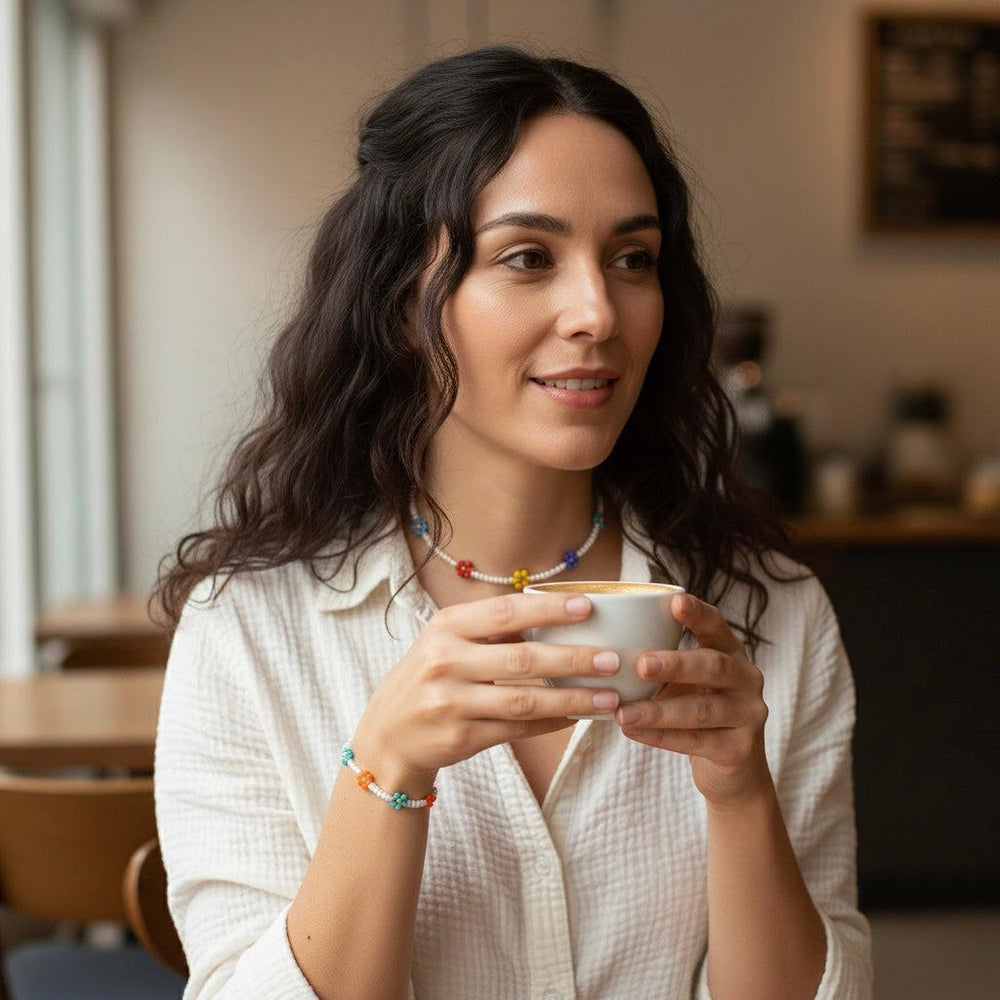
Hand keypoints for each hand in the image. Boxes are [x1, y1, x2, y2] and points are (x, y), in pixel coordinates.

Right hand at [358, 592, 623, 785]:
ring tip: (609, 697)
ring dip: (573, 698)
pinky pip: (517, 728)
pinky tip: (577, 717)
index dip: (549, 609)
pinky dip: (551, 722)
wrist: (387, 735)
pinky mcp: (461, 737)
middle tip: (612, 658)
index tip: (588, 607)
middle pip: (523, 658)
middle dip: (574, 658)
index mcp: (446, 627)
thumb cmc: (429, 677)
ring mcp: (452, 702)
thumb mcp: (446, 641)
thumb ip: (490, 629)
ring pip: (526, 699)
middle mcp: (446, 661)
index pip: (506, 612)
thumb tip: (556, 613)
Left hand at [614, 593, 772, 809]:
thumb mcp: (684, 680)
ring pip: (701, 710)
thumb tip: (603, 641)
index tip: (674, 601)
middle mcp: (746, 678)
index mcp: (731, 651)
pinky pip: (696, 741)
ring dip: (658, 711)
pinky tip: (632, 733)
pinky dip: (660, 737)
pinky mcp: (740, 749)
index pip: (716, 625)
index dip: (697, 613)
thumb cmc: (695, 708)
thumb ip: (659, 661)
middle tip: (640, 665)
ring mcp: (748, 714)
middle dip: (675, 664)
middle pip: (712, 666)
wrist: (731, 767)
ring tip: (623, 712)